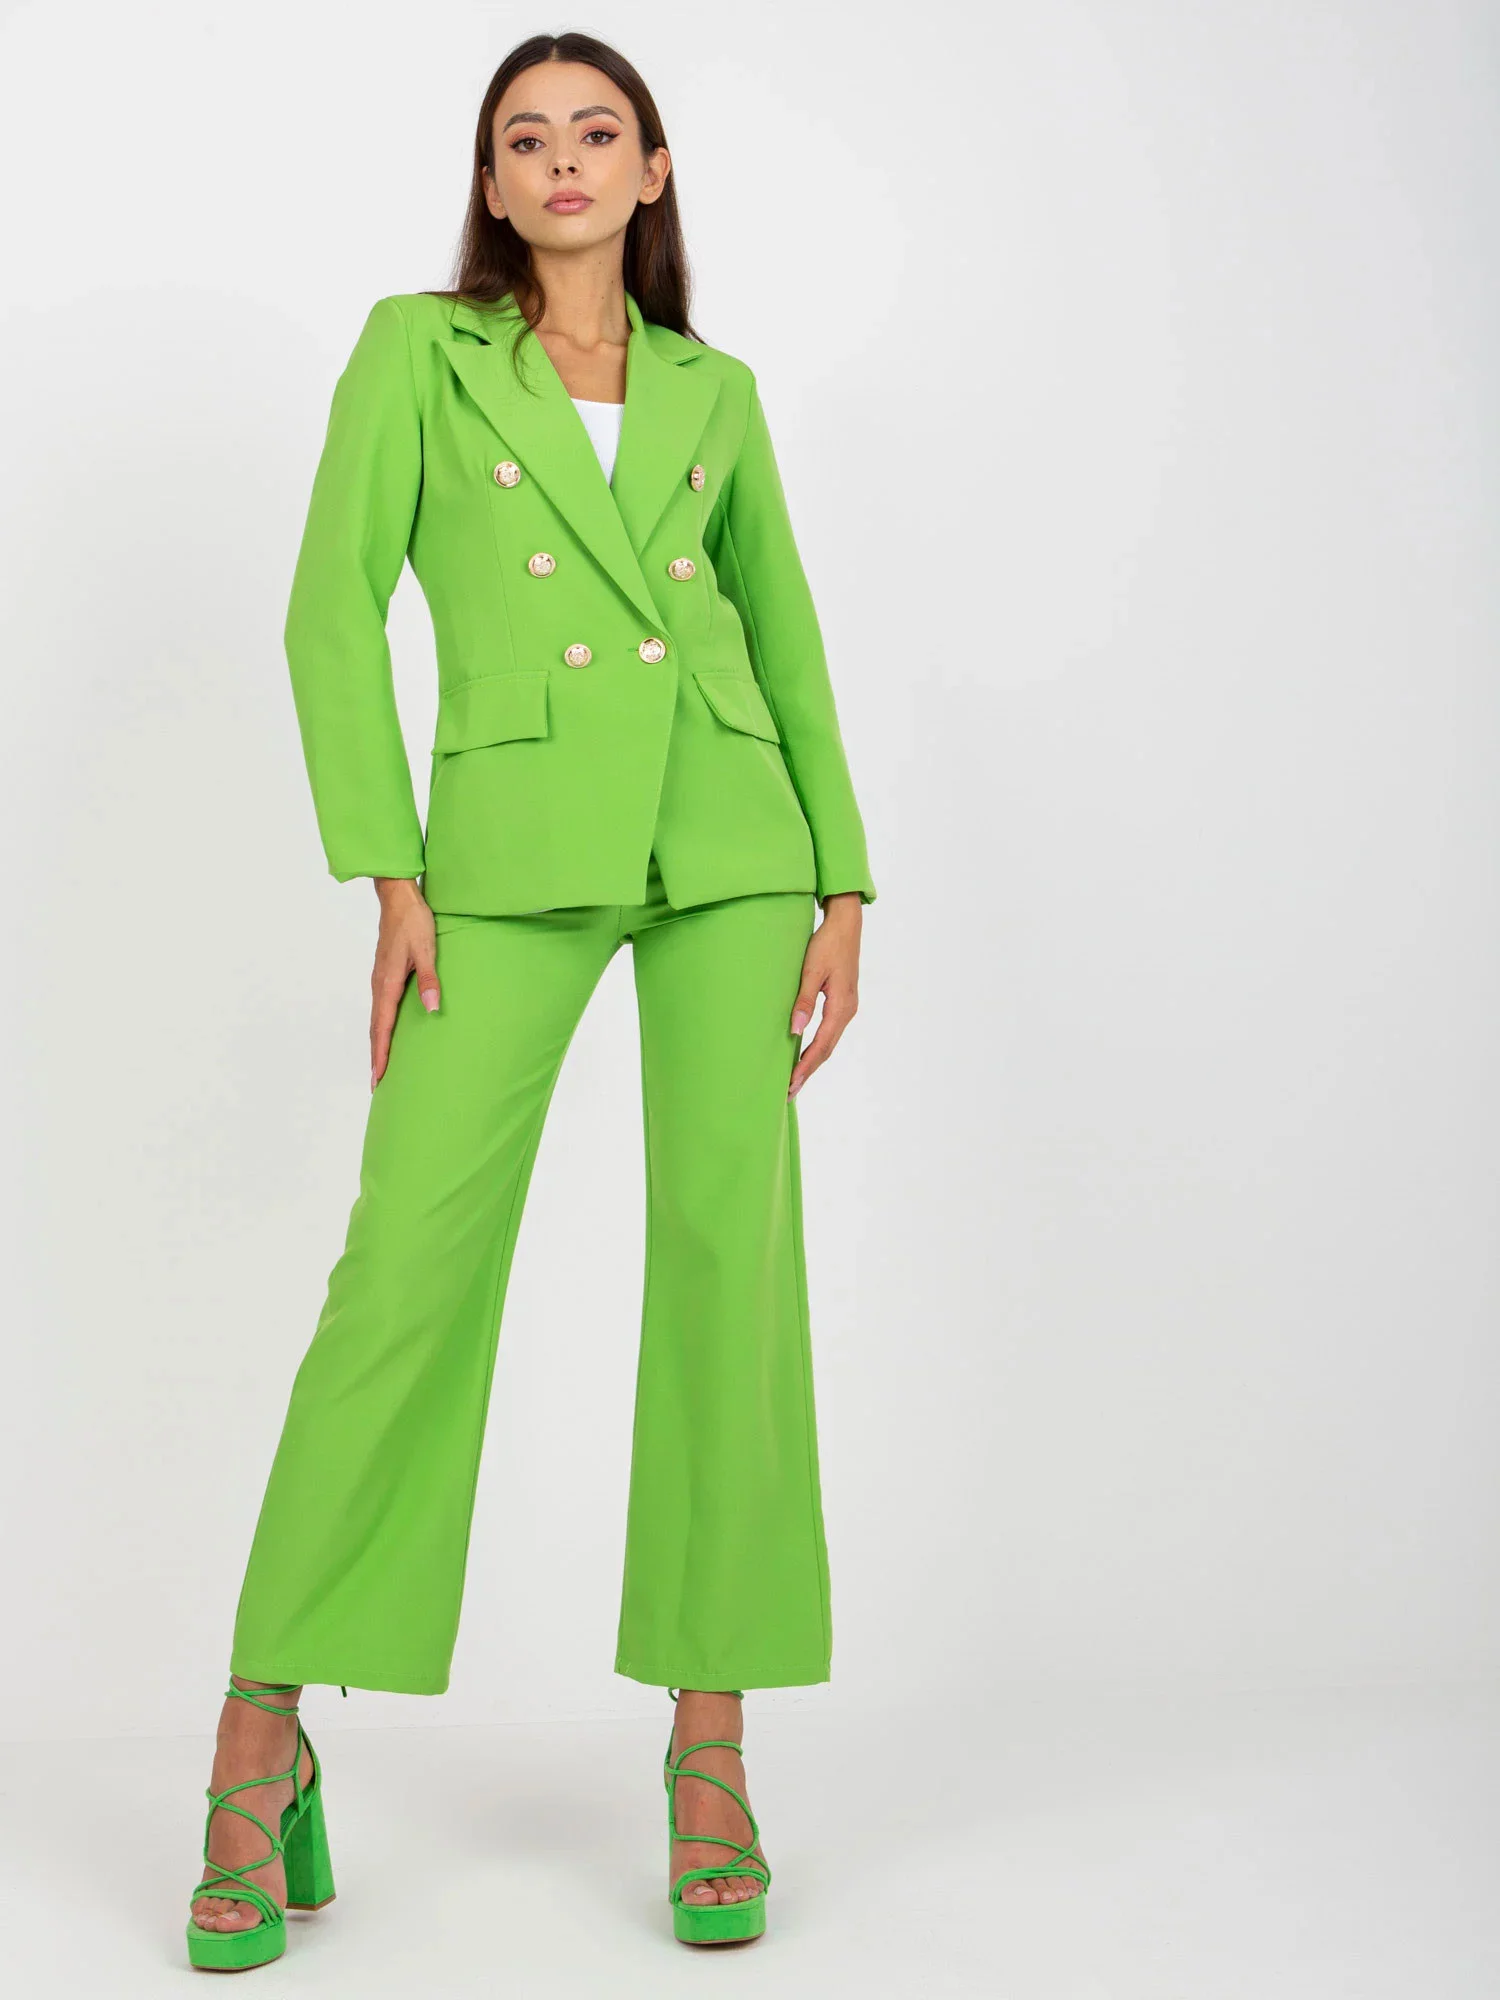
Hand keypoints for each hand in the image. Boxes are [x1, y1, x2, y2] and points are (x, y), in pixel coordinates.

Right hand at [370, 877, 439, 1089]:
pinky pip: (380, 1008)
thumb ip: (430, 980)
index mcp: (388, 983)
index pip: (382, 1027)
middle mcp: (379, 985)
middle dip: (376, 1057)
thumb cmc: (414, 922)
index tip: (378, 1078)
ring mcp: (379, 980)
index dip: (381, 1054)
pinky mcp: (384, 975)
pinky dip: (381, 1027)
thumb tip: (431, 1008)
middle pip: (375, 1029)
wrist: (398, 898)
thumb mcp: (428, 950)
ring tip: (381, 1066)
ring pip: (376, 1020)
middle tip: (377, 1085)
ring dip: (377, 1044)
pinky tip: (387, 1033)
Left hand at [787, 893, 861, 1099]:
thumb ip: (804, 1001)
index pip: (822, 1045)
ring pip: (829, 1042)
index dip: (806, 1066)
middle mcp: (848, 1011)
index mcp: (841, 1006)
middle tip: (790, 1091)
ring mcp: (847, 1007)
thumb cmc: (827, 944)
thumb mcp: (811, 970)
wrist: (846, 925)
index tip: (792, 1083)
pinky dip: (818, 1046)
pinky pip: (830, 1031)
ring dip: (813, 1061)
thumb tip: (795, 1030)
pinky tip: (806, 1053)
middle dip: (808, 1071)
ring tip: (795, 1079)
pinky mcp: (843, 1002)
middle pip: (827, 1049)